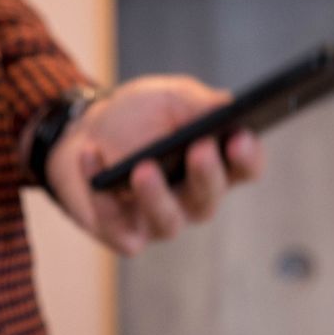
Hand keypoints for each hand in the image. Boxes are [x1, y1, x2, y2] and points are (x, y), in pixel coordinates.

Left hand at [45, 76, 264, 255]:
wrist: (86, 132)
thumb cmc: (138, 117)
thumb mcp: (170, 99)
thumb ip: (197, 104)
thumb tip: (224, 106)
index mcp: (215, 164)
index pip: (245, 168)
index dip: (247, 157)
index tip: (240, 137)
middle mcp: (193, 199)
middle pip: (208, 199)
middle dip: (206, 175)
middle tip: (201, 148)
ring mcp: (159, 221)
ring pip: (167, 222)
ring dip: (156, 196)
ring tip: (144, 169)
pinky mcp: (124, 235)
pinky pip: (116, 225)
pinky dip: (102, 196)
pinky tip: (91, 157)